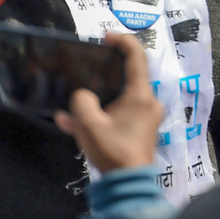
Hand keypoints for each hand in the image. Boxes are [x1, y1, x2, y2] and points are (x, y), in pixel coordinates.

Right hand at [54, 34, 162, 173]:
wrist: (127, 183)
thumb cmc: (114, 152)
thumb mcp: (90, 126)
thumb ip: (82, 104)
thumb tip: (82, 97)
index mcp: (140, 95)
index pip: (137, 57)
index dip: (123, 41)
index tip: (106, 37)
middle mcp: (147, 101)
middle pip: (129, 76)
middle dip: (107, 71)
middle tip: (89, 66)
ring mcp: (145, 116)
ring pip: (120, 97)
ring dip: (98, 97)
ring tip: (75, 101)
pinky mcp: (139, 128)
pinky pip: (118, 114)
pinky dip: (100, 114)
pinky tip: (72, 123)